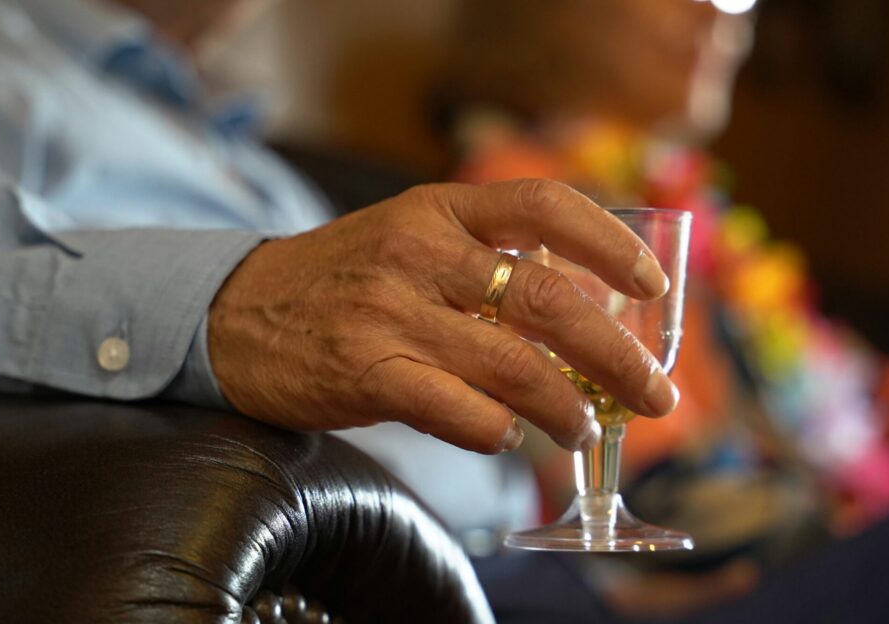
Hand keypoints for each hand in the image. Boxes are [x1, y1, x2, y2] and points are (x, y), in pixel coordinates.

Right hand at [208, 179, 676, 453]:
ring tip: (585, 427)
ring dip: (567, 406)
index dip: (610, 244)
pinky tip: (510, 435)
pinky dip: (499, 430)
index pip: (545, 205)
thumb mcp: (409, 236)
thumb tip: (582, 303)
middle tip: (655, 393)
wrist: (234, 313)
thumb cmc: (341, 279)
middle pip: (548, 301)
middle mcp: (420, 253)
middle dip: (617, 355)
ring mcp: (391, 312)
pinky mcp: (365, 371)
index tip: (653, 285)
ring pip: (513, 365)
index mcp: (439, 209)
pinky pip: (457, 410)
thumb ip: (483, 255)